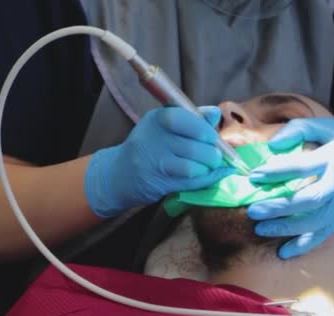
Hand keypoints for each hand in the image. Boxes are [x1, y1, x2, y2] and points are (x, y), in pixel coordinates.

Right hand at [85, 106, 234, 217]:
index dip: (203, 129)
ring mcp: (154, 163)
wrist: (118, 173)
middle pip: (193, 147)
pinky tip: (215, 174)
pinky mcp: (158, 183)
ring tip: (209, 165)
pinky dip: (208, 178)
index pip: (183, 119)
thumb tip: (216, 114)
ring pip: (193, 167)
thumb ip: (192, 118)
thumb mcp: (165, 125)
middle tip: (215, 155)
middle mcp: (152, 140)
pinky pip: (190, 182)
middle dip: (212, 153)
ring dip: (208, 168)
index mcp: (155, 119)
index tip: (212, 137)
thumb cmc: (149, 145)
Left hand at [247, 118, 333, 258]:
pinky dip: (303, 246)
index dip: (277, 171)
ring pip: (312, 223)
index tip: (254, 176)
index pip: (302, 167)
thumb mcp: (331, 129)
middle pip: (306, 200)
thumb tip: (272, 145)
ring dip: (285, 228)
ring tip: (260, 228)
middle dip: (278, 207)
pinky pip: (322, 236)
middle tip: (254, 210)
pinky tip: (283, 253)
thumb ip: (300, 129)